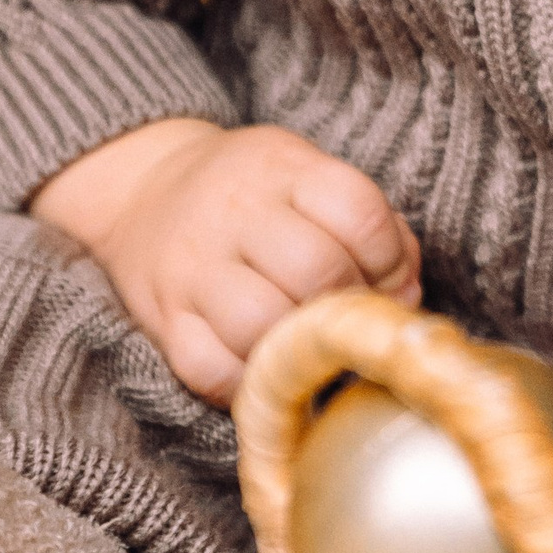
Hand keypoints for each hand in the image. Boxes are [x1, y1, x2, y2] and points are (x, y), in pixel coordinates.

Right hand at [30, 118, 420, 405]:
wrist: (145, 192)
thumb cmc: (253, 195)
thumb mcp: (309, 178)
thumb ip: (371, 226)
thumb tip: (406, 295)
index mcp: (282, 169)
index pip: (358, 209)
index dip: (389, 257)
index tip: (387, 280)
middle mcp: (233, 212)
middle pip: (316, 268)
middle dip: (347, 303)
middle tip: (345, 316)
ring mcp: (193, 268)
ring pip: (262, 324)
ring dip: (299, 347)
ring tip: (306, 343)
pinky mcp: (164, 320)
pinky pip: (212, 372)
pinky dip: (249, 382)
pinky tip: (265, 366)